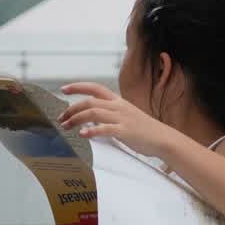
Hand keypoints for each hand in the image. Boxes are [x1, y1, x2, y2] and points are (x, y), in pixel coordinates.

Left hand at [59, 82, 178, 157]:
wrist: (162, 138)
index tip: (63, 89)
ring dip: (76, 119)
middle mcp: (119, 106)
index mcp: (118, 101)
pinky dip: (92, 131)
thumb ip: (111, 113)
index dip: (78, 86)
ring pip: (93, 112)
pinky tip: (83, 134)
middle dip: (72, 108)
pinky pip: (105, 129)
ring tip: (67, 127)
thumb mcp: (127, 114)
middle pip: (90, 101)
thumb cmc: (143, 129)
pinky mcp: (125, 131)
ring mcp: (122, 118)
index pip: (95, 88)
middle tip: (62, 118)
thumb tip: (91, 117)